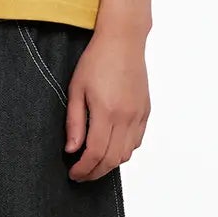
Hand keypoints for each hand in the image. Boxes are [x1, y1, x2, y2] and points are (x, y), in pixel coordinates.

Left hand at [65, 26, 149, 180]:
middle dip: (95, 172)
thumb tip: (72, 150)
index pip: (96, 153)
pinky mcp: (145, 111)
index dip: (84, 169)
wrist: (123, 41)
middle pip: (113, 159)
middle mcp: (126, 117)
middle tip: (81, 175)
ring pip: (127, 153)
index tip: (73, 174)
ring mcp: (138, 115)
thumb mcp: (76, 90)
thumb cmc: (96, 61)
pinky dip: (124, 151)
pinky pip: (137, 141)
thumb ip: (74, 123)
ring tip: (94, 163)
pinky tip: (111, 147)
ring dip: (110, 164)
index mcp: (106, 111)